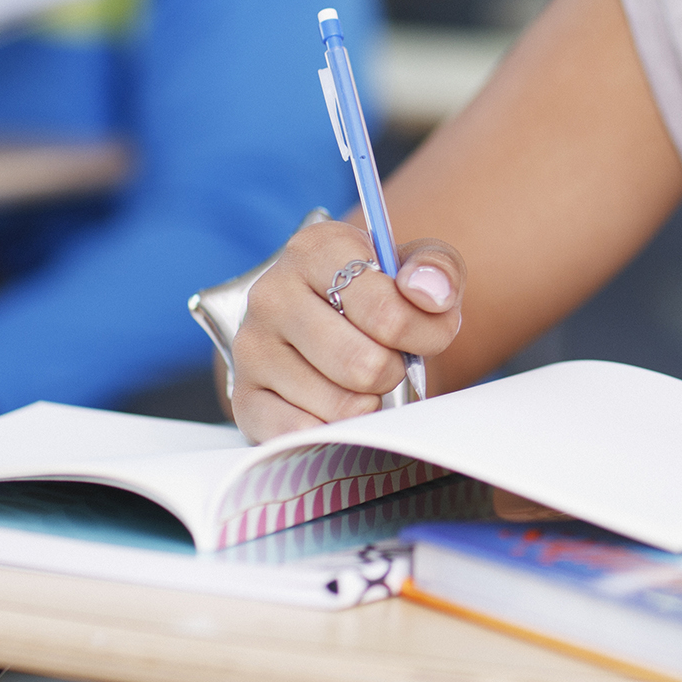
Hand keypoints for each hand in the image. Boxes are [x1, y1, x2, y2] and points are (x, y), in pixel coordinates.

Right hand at [230, 219, 464, 440]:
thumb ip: (437, 270)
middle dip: (394, 371)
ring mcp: (251, 346)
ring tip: (361, 377)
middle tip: (390, 358)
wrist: (337, 326)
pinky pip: (302, 432)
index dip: (424, 335)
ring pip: (340, 404)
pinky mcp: (244, 396)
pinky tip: (336, 405)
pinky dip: (334, 429)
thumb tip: (428, 294)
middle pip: (364, 365)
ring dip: (368, 402)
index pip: (386, 312)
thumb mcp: (417, 270)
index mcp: (315, 249)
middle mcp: (272, 293)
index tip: (426, 333)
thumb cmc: (383, 296)